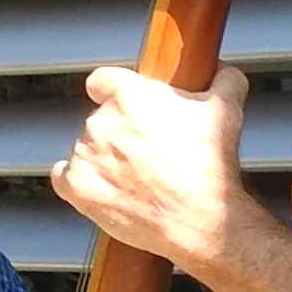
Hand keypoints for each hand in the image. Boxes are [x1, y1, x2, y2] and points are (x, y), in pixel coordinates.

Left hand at [50, 63, 260, 279]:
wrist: (201, 220)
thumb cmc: (211, 166)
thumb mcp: (227, 111)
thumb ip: (223, 80)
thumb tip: (223, 70)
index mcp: (129, 95)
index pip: (102, 80)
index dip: (113, 92)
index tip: (123, 104)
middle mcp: (100, 121)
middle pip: (100, 119)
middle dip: (121, 132)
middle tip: (149, 153)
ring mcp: (85, 155)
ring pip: (86, 148)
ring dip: (105, 158)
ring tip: (137, 178)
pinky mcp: (77, 187)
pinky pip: (64, 176)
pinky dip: (79, 180)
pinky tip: (104, 188)